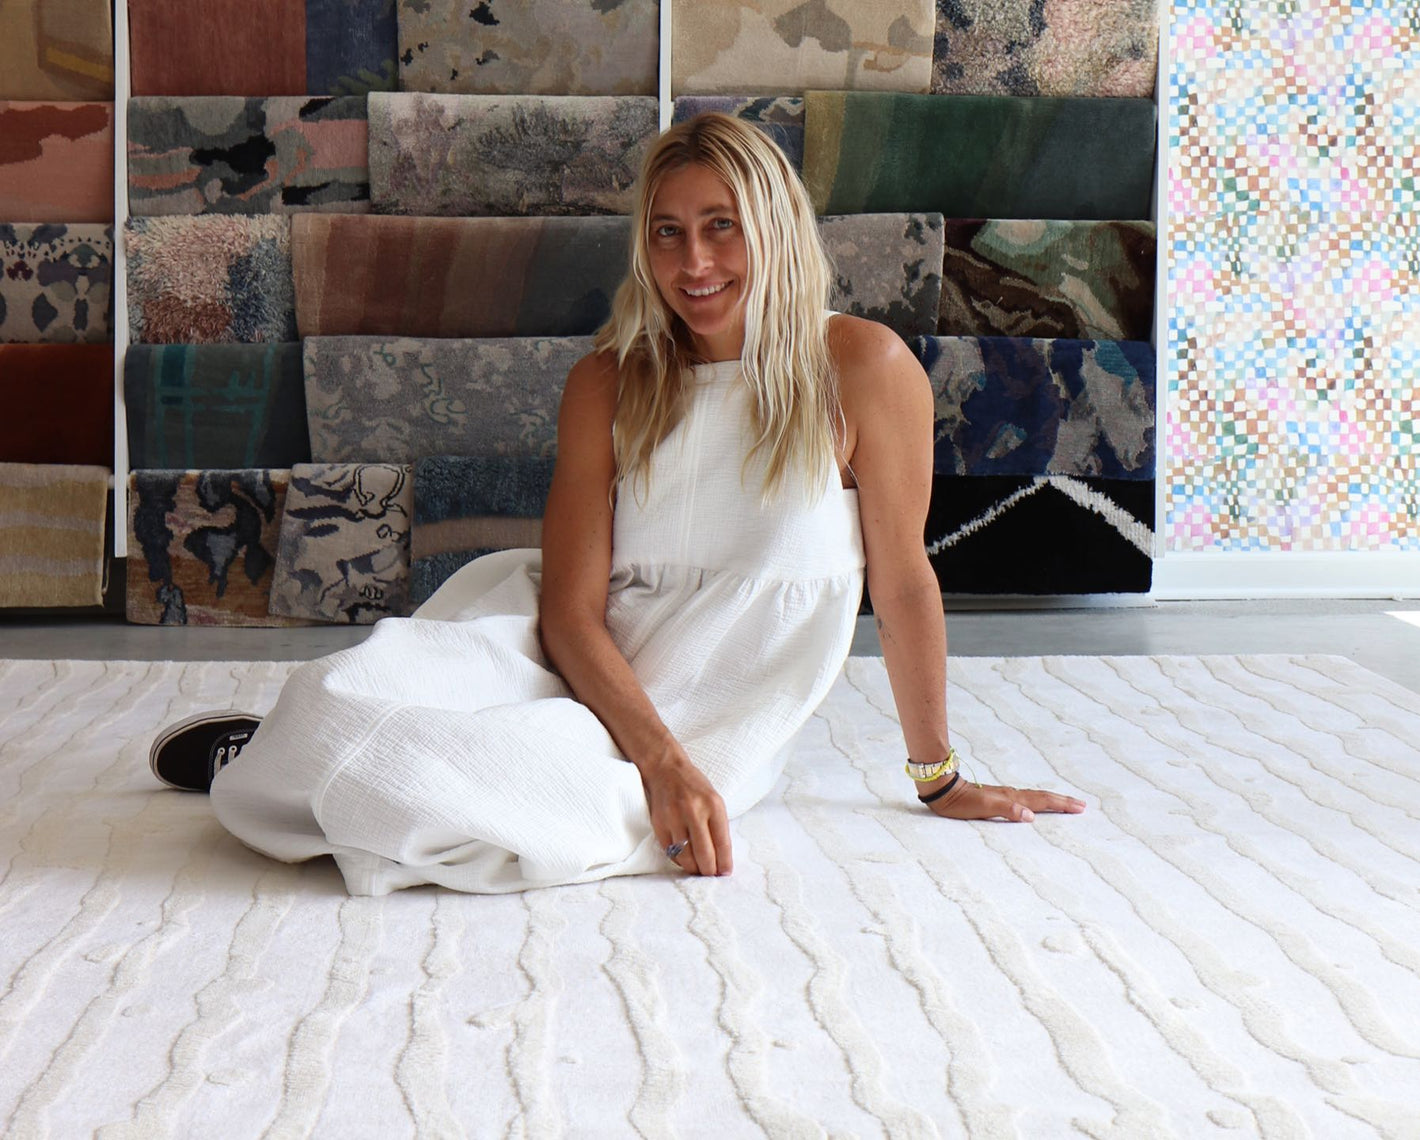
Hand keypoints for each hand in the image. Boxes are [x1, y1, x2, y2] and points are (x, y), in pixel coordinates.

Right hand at [640, 752, 732, 875]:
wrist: (666, 770)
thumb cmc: (694, 787)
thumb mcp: (714, 800)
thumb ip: (718, 826)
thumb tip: (722, 858)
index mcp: (714, 805)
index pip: (722, 843)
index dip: (725, 862)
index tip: (725, 873)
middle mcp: (694, 811)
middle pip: (704, 854)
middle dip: (709, 871)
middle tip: (711, 876)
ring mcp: (674, 818)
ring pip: (686, 856)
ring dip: (694, 869)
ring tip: (699, 870)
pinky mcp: (659, 824)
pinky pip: (670, 851)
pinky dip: (679, 860)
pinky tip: (685, 860)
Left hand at [918, 774, 1085, 821]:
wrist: (944, 791)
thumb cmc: (962, 802)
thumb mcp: (984, 807)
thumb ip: (1007, 810)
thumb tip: (1031, 816)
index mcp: (1012, 798)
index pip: (1042, 801)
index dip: (1061, 804)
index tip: (1080, 808)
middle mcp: (1012, 795)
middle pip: (1042, 797)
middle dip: (1062, 801)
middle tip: (1081, 805)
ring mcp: (1006, 795)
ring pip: (1035, 797)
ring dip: (1052, 800)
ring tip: (1065, 803)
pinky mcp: (999, 798)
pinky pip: (1025, 799)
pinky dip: (1037, 801)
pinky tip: (1035, 804)